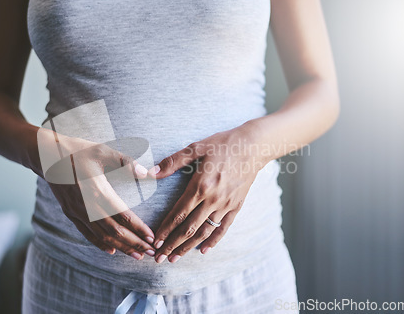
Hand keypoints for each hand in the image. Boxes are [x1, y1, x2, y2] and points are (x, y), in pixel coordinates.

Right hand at [38, 129, 156, 259]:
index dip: (138, 228)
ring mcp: (77, 211)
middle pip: (114, 231)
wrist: (46, 155)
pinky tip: (112, 250)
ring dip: (121, 247)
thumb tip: (146, 173)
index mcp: (97, 190)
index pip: (122, 215)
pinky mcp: (70, 213)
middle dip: (134, 243)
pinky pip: (87, 233)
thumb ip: (126, 162)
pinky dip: (100, 244)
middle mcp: (87, 205)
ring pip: (102, 236)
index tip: (151, 237)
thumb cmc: (77, 150)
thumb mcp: (103, 150)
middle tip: (150, 252)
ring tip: (136, 255)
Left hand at [149, 127, 268, 262]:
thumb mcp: (196, 148)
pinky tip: (203, 250)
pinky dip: (213, 240)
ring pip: (204, 231)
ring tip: (175, 258)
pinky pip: (223, 228)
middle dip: (172, 244)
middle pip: (189, 228)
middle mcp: (213, 199)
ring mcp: (225, 205)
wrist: (253, 146)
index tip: (155, 241)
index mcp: (200, 186)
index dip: (165, 229)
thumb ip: (173, 161)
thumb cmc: (222, 144)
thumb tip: (150, 172)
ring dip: (188, 246)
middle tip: (160, 258)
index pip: (178, 214)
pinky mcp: (236, 206)